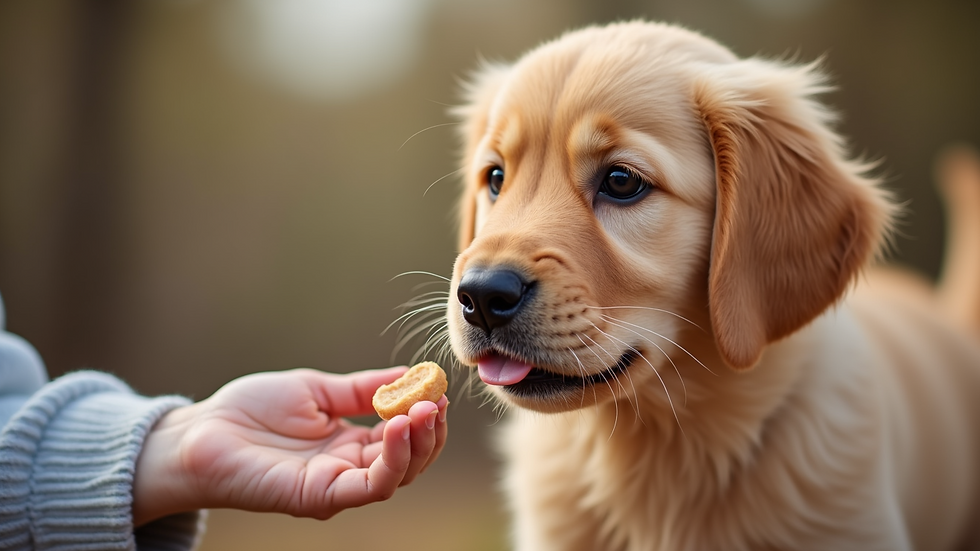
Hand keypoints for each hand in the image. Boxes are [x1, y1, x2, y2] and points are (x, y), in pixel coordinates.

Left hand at [132, 367, 447, 524]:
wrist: (201, 432)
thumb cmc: (251, 412)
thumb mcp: (317, 390)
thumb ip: (361, 389)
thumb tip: (409, 374)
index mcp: (350, 443)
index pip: (403, 437)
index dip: (424, 416)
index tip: (436, 389)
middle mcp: (348, 469)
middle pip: (408, 461)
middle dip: (429, 432)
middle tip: (436, 401)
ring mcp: (335, 486)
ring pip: (395, 477)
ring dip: (417, 445)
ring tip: (423, 411)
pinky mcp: (319, 497)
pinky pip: (368, 487)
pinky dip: (392, 459)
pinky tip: (398, 425)